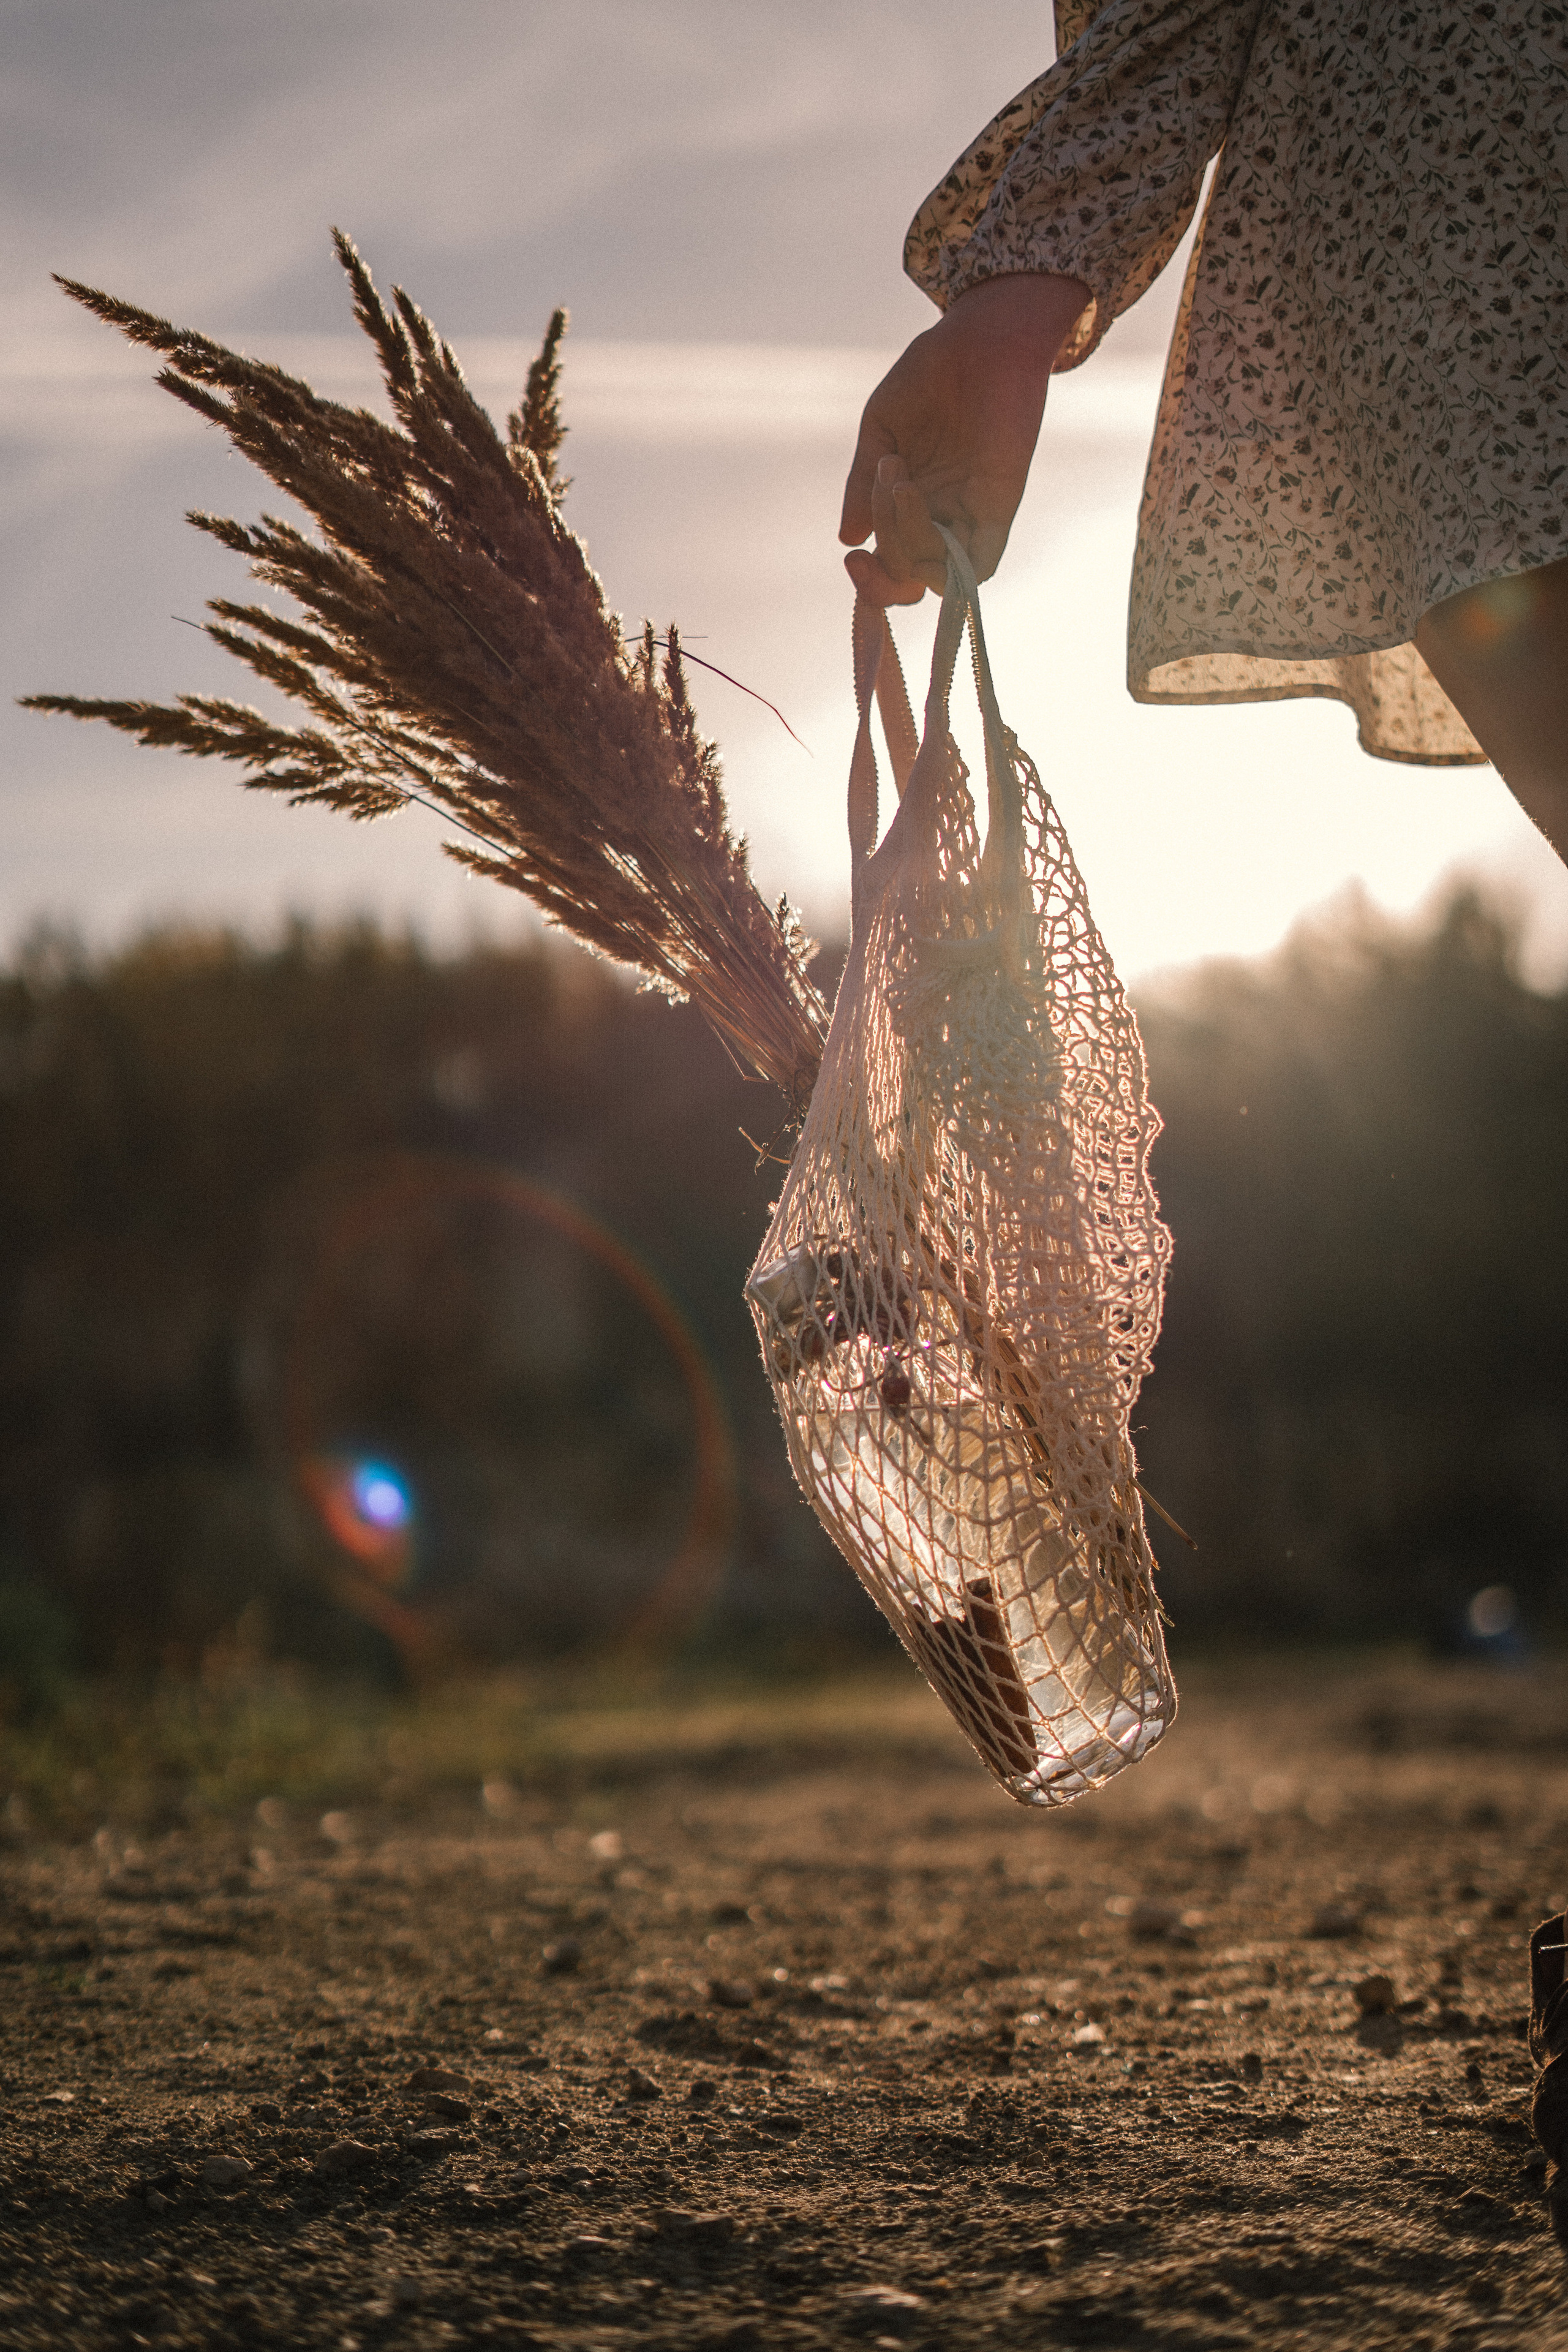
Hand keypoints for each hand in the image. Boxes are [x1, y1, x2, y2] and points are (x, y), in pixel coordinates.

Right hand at [839, 273, 1090, 603]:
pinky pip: (979, 564)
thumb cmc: (929, 376)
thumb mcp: (881, 431)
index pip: (894, 568)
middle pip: (910, 576)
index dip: (872, 581)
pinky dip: (951, 561)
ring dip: (907, 539)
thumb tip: (848, 537)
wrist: (979, 340)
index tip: (852, 559)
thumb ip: (862, 485)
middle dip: (886, 553)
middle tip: (881, 482)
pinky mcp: (1000, 506)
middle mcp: (943, 518)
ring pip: (937, 573)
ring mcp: (971, 515)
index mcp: (912, 506)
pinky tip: (920, 501)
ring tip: (899, 477)